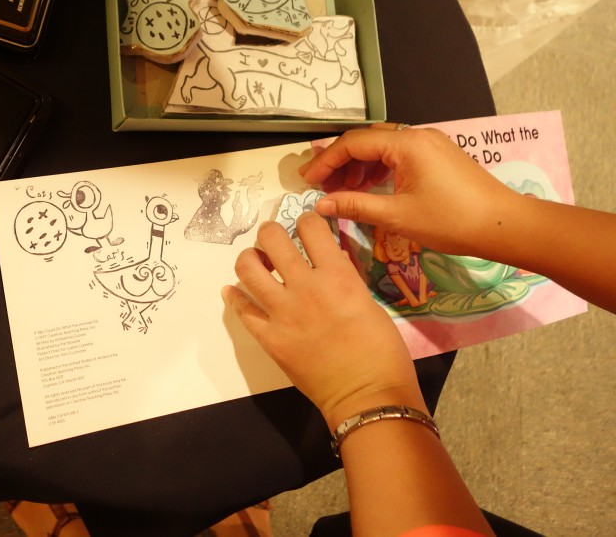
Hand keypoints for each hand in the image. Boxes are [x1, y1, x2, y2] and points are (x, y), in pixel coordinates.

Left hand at [224, 214, 422, 430]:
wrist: (368, 396)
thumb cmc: (383, 352)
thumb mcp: (369, 303)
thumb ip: (345, 279)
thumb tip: (329, 263)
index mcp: (337, 276)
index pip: (310, 227)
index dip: (306, 221)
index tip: (305, 227)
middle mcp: (305, 287)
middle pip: (272, 239)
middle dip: (270, 233)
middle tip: (273, 241)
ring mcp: (282, 313)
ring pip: (247, 268)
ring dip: (249, 259)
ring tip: (255, 263)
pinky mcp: (269, 338)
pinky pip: (241, 309)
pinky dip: (234, 296)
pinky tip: (233, 291)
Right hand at [299, 123, 518, 255]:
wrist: (505, 226)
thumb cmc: (451, 221)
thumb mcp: (398, 216)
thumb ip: (355, 206)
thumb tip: (320, 205)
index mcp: (406, 144)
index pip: (353, 143)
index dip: (326, 161)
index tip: (307, 181)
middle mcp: (417, 135)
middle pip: (366, 140)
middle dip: (339, 162)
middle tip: (319, 185)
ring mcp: (430, 144)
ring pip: (382, 147)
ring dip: (358, 166)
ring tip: (342, 190)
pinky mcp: (438, 156)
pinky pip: (398, 154)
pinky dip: (378, 169)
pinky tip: (370, 188)